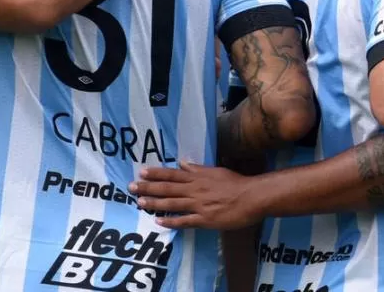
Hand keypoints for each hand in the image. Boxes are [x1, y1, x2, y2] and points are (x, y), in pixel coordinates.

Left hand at [130, 163, 262, 230]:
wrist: (252, 197)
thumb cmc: (236, 183)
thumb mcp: (216, 171)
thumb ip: (198, 169)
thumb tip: (183, 163)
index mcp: (198, 177)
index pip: (173, 174)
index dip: (157, 173)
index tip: (142, 172)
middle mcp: (195, 190)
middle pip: (168, 188)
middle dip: (149, 187)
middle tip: (131, 187)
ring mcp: (199, 205)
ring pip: (172, 203)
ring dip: (155, 203)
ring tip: (140, 202)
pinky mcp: (204, 219)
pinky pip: (184, 221)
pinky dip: (171, 221)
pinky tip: (159, 222)